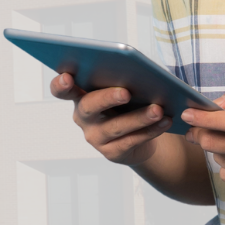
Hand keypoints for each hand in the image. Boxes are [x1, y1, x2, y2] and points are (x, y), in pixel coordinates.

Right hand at [51, 71, 170, 162]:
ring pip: (115, 127)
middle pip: (89, 106)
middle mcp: (83, 117)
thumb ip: (121, 80)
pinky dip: (150, 131)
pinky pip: (131, 141)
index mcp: (81, 95)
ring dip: (138, 117)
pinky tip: (164, 122)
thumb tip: (138, 72)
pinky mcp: (111, 152)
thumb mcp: (122, 89)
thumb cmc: (129, 104)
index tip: (67, 76)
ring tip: (158, 109)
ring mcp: (95, 136)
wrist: (140, 136)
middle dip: (106, 98)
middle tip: (126, 92)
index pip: (61, 90)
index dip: (60, 84)